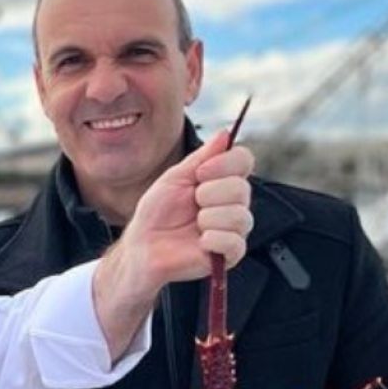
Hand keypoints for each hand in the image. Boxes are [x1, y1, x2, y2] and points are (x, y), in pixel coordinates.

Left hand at [123, 126, 254, 285]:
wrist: (143, 245)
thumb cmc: (157, 212)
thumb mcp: (175, 177)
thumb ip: (202, 157)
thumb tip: (225, 134)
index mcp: (223, 181)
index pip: (244, 160)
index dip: (225, 164)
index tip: (200, 173)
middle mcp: (234, 203)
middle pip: (242, 189)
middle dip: (209, 194)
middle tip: (192, 204)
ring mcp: (233, 229)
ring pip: (240, 216)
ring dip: (208, 218)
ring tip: (194, 224)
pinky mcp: (229, 254)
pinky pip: (235, 242)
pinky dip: (213, 239)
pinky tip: (200, 241)